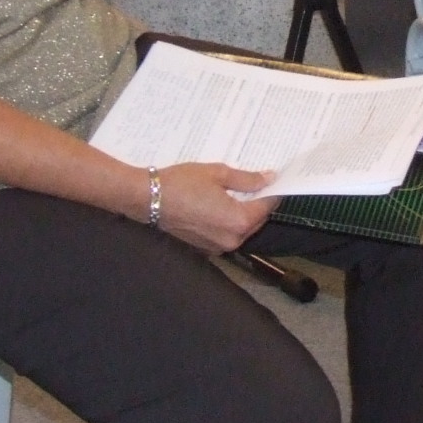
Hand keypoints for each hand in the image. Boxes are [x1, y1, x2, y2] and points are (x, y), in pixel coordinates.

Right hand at [153, 161, 276, 253]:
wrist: (147, 199)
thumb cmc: (181, 183)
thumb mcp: (218, 174)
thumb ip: (247, 179)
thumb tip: (268, 179)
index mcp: (238, 221)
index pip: (267, 207)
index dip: (273, 192)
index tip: (274, 180)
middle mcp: (232, 239)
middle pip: (257, 221)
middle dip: (259, 204)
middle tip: (257, 183)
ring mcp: (218, 247)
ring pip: (242, 230)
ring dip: (244, 214)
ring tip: (238, 193)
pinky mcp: (206, 248)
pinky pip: (227, 235)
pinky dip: (229, 222)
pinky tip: (222, 205)